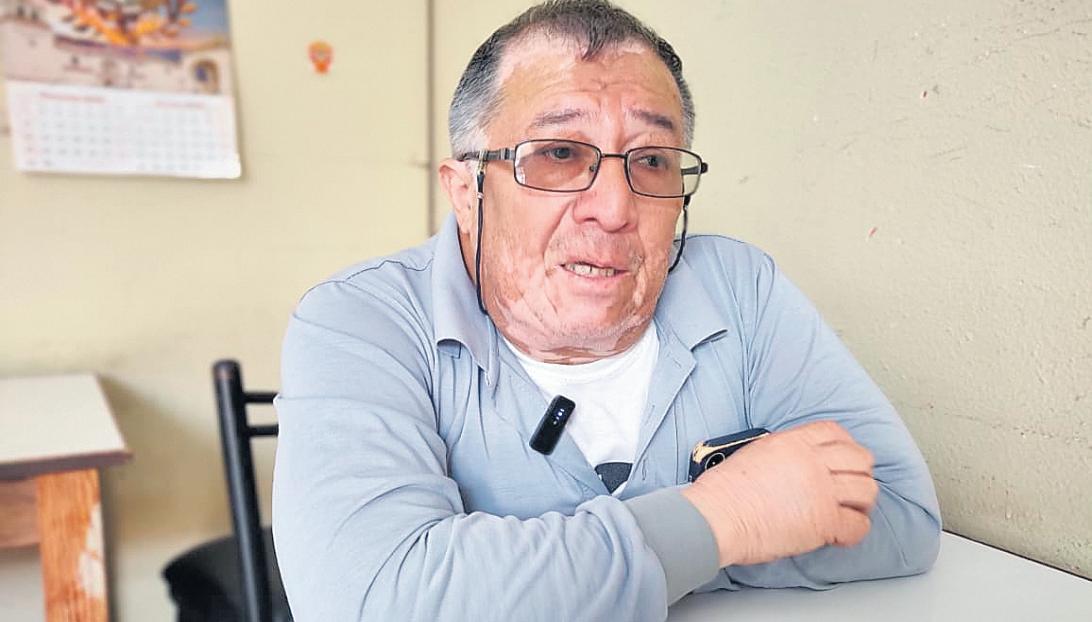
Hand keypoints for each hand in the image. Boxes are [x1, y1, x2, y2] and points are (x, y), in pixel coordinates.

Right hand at [680, 421, 877, 566]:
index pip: (834, 432)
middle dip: (861, 473)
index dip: (846, 445)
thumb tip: (792, 466)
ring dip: (862, 502)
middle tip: (852, 487)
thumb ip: (782, 454)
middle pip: (859, 459)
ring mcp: (821, 490)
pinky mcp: (824, 521)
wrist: (717, 515)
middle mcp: (812, 462)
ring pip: (866, 490)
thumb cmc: (724, 491)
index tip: (845, 459)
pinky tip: (842, 535)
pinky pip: (858, 525)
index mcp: (793, 442)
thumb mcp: (755, 453)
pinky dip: (855, 531)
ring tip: (852, 511)